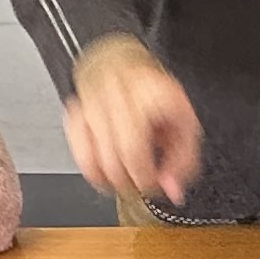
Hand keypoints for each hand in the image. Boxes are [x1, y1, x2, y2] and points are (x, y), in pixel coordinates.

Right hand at [64, 40, 200, 203]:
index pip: (135, 148)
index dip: (141, 176)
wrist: (128, 67)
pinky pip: (75, 144)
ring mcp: (91, 100)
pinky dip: (86, 163)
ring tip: (120, 183)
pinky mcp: (74, 107)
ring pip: (89, 153)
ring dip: (105, 178)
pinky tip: (100, 169)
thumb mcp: (185, 126)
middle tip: (137, 187)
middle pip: (111, 155)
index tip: (150, 185)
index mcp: (148, 95)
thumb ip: (182, 163)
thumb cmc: (157, 96)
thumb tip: (171, 191)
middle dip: (125, 182)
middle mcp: (115, 94)